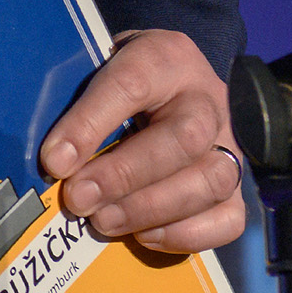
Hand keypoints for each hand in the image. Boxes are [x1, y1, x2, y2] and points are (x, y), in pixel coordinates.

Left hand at [38, 28, 248, 252]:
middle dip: (125, 175)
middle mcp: (207, 99)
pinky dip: (185, 234)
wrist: (170, 86)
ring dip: (151, 209)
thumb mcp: (99, 69)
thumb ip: (76, 104)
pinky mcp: (237, 187)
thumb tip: (54, 163)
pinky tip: (143, 235)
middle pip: (184, 138)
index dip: (91, 124)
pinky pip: (228, 218)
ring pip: (211, 180)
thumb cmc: (125, 83)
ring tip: (103, 221)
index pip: (132, 83)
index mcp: (166, 58)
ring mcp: (230, 144)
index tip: (55, 160)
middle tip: (79, 199)